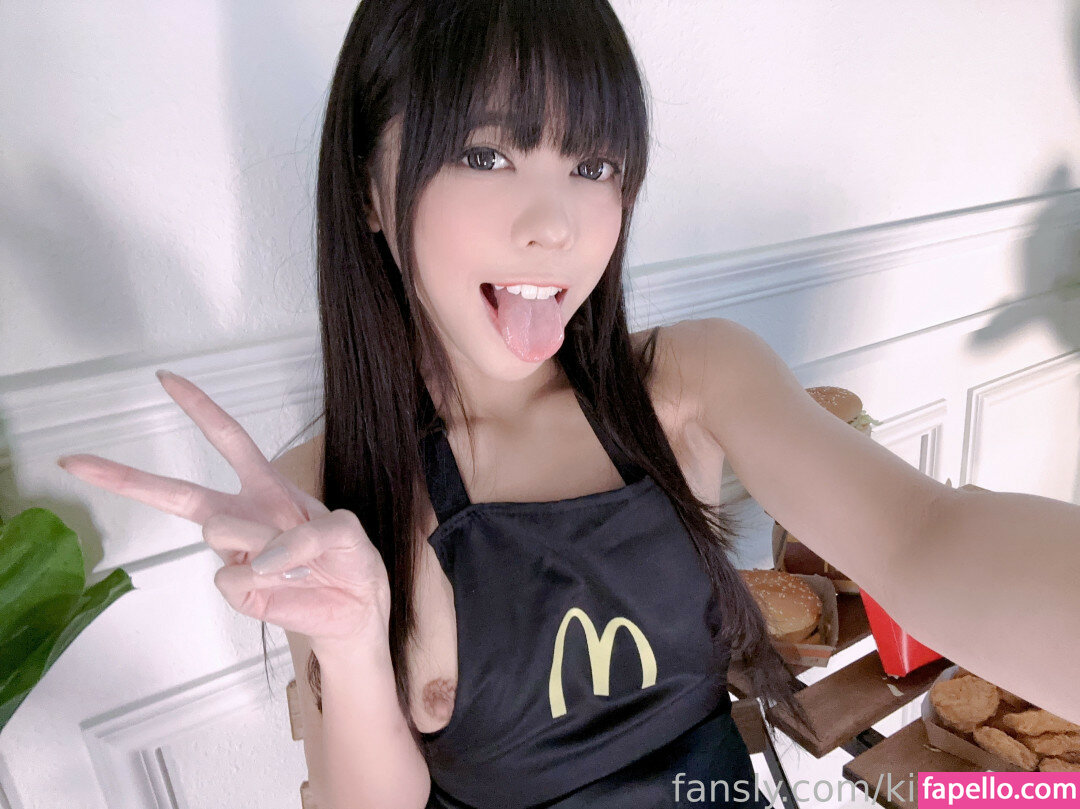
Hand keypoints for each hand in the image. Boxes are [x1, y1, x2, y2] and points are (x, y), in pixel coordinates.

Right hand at [57, 371, 390, 642]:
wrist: (357, 610)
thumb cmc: (350, 561)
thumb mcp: (347, 531)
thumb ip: (311, 534)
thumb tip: (260, 558)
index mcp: (268, 488)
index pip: (229, 439)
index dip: (200, 408)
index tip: (166, 378)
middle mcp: (244, 517)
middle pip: (180, 494)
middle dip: (126, 477)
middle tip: (75, 461)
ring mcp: (236, 555)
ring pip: (218, 530)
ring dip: (259, 539)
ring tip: (297, 560)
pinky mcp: (238, 590)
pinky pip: (234, 577)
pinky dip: (266, 578)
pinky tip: (288, 583)